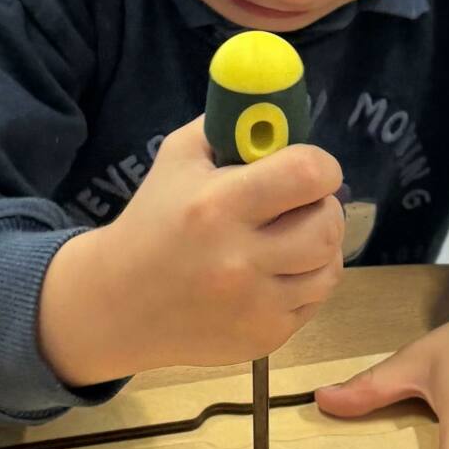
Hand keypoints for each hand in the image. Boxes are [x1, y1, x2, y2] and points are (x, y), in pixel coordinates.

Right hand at [40, 117, 344, 385]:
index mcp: (218, 205)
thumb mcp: (177, 158)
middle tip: (304, 205)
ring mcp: (254, 305)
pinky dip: (304, 282)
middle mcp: (240, 259)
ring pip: (329, 268)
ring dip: (320, 247)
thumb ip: (228, 126)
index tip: (311, 169)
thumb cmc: (153, 220)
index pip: (308, 174)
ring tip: (292, 238)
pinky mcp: (264, 338)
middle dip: (323, 208)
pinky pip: (314, 301)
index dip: (322, 166)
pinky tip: (276, 272)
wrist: (118, 304)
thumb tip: (279, 110)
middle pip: (327, 226)